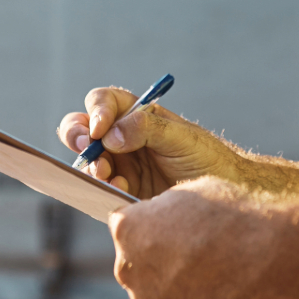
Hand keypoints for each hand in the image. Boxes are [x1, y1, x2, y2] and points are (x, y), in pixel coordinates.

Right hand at [57, 87, 239, 197]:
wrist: (222, 196)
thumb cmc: (207, 158)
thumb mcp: (181, 137)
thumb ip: (147, 129)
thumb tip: (110, 135)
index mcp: (136, 116)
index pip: (104, 102)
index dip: (97, 111)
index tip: (100, 129)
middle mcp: (122, 138)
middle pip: (82, 128)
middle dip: (76, 135)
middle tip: (85, 147)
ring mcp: (120, 166)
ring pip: (86, 161)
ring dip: (90, 166)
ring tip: (106, 175)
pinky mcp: (121, 192)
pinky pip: (99, 188)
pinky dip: (103, 188)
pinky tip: (121, 190)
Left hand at [109, 176, 282, 298]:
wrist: (268, 262)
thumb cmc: (234, 218)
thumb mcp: (194, 193)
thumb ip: (168, 209)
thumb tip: (166, 218)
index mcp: (128, 229)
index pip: (124, 226)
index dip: (149, 224)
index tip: (169, 227)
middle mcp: (129, 269)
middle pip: (136, 263)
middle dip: (157, 258)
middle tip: (194, 253)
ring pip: (154, 294)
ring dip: (174, 286)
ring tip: (213, 276)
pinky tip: (219, 296)